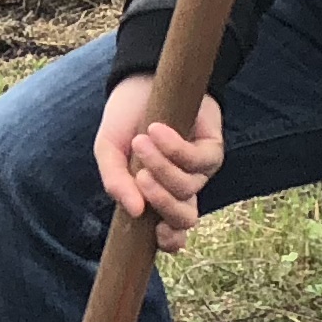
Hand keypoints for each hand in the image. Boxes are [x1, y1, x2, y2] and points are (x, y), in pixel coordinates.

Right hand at [94, 74, 224, 253]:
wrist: (141, 80)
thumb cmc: (125, 120)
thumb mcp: (109, 151)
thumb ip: (115, 181)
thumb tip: (134, 212)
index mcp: (156, 196)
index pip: (171, 232)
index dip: (170, 241)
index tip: (157, 235)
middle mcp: (181, 188)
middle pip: (184, 218)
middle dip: (162, 202)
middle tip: (140, 178)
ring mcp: (199, 170)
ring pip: (188, 188)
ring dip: (162, 167)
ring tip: (141, 141)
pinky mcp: (212, 147)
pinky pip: (199, 160)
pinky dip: (175, 148)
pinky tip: (158, 130)